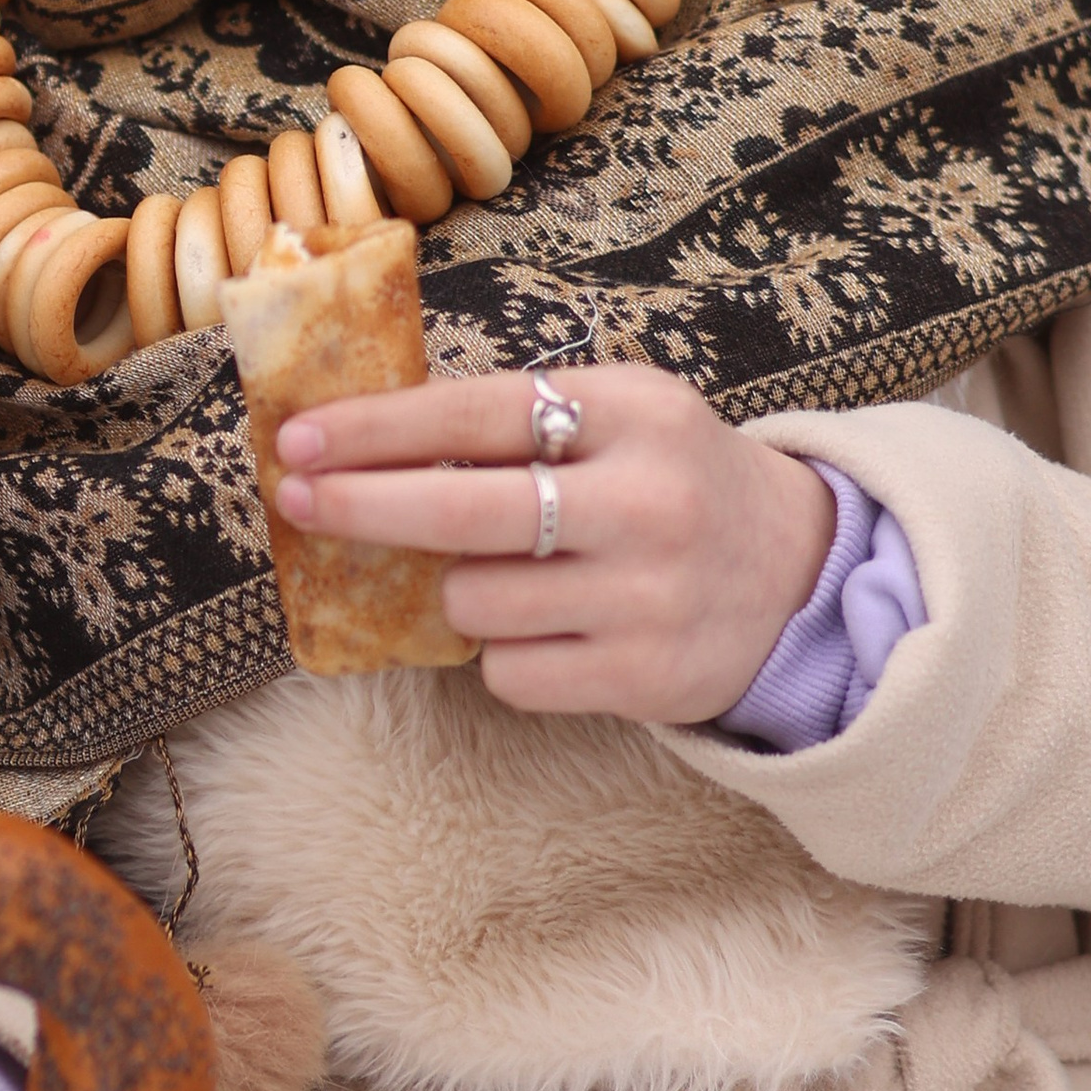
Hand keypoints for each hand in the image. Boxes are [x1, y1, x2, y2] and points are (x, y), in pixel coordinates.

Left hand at [273, 363, 836, 724]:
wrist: (797, 572)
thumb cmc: (670, 480)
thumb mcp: (621, 415)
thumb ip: (515, 419)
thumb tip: (358, 440)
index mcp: (635, 413)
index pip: (476, 414)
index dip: (376, 429)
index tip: (299, 440)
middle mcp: (647, 502)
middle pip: (460, 512)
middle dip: (358, 507)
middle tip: (293, 501)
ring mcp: (648, 596)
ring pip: (474, 602)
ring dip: (458, 592)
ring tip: (506, 575)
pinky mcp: (646, 677)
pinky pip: (508, 672)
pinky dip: (505, 652)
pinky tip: (550, 629)